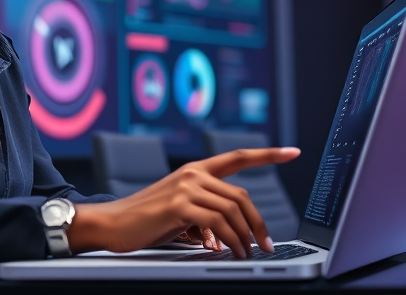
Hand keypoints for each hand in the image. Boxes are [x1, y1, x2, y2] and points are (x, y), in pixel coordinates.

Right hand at [67, 147, 300, 258]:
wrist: (112, 223)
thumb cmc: (145, 220)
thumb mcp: (180, 211)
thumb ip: (206, 214)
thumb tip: (230, 238)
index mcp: (196, 170)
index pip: (238, 157)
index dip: (268, 155)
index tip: (292, 152)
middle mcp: (193, 173)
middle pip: (242, 195)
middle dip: (258, 223)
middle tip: (266, 245)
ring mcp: (186, 187)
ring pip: (233, 210)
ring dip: (245, 236)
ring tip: (248, 253)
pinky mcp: (180, 205)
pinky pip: (218, 222)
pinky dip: (230, 240)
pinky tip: (231, 251)